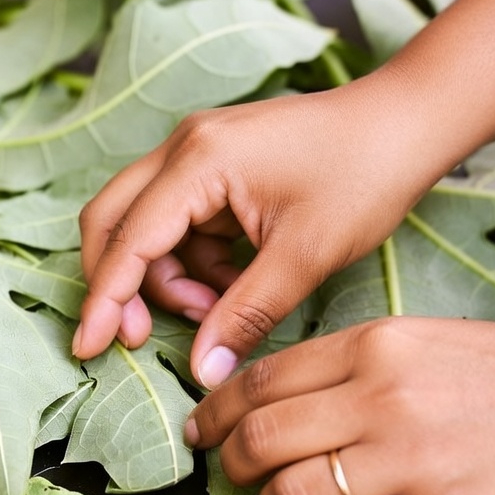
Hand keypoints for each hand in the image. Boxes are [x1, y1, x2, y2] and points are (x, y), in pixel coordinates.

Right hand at [74, 85, 440, 386]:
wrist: (408, 122)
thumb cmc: (365, 174)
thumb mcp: (305, 256)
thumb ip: (245, 315)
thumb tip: (202, 371)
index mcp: (197, 161)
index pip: (127, 240)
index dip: (104, 300)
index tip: (86, 348)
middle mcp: (182, 149)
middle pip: (112, 224)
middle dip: (120, 286)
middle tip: (141, 338)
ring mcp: (195, 154)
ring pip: (145, 229)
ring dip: (168, 279)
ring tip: (221, 310)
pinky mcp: (214, 167)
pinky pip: (180, 226)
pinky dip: (195, 264)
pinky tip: (235, 286)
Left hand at [187, 316, 494, 494]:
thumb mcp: (417, 339)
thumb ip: (343, 366)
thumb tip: (267, 401)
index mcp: (374, 346)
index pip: (262, 380)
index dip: (217, 409)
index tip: (201, 426)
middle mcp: (382, 399)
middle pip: (261, 438)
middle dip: (227, 460)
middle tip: (225, 469)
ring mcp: (410, 461)